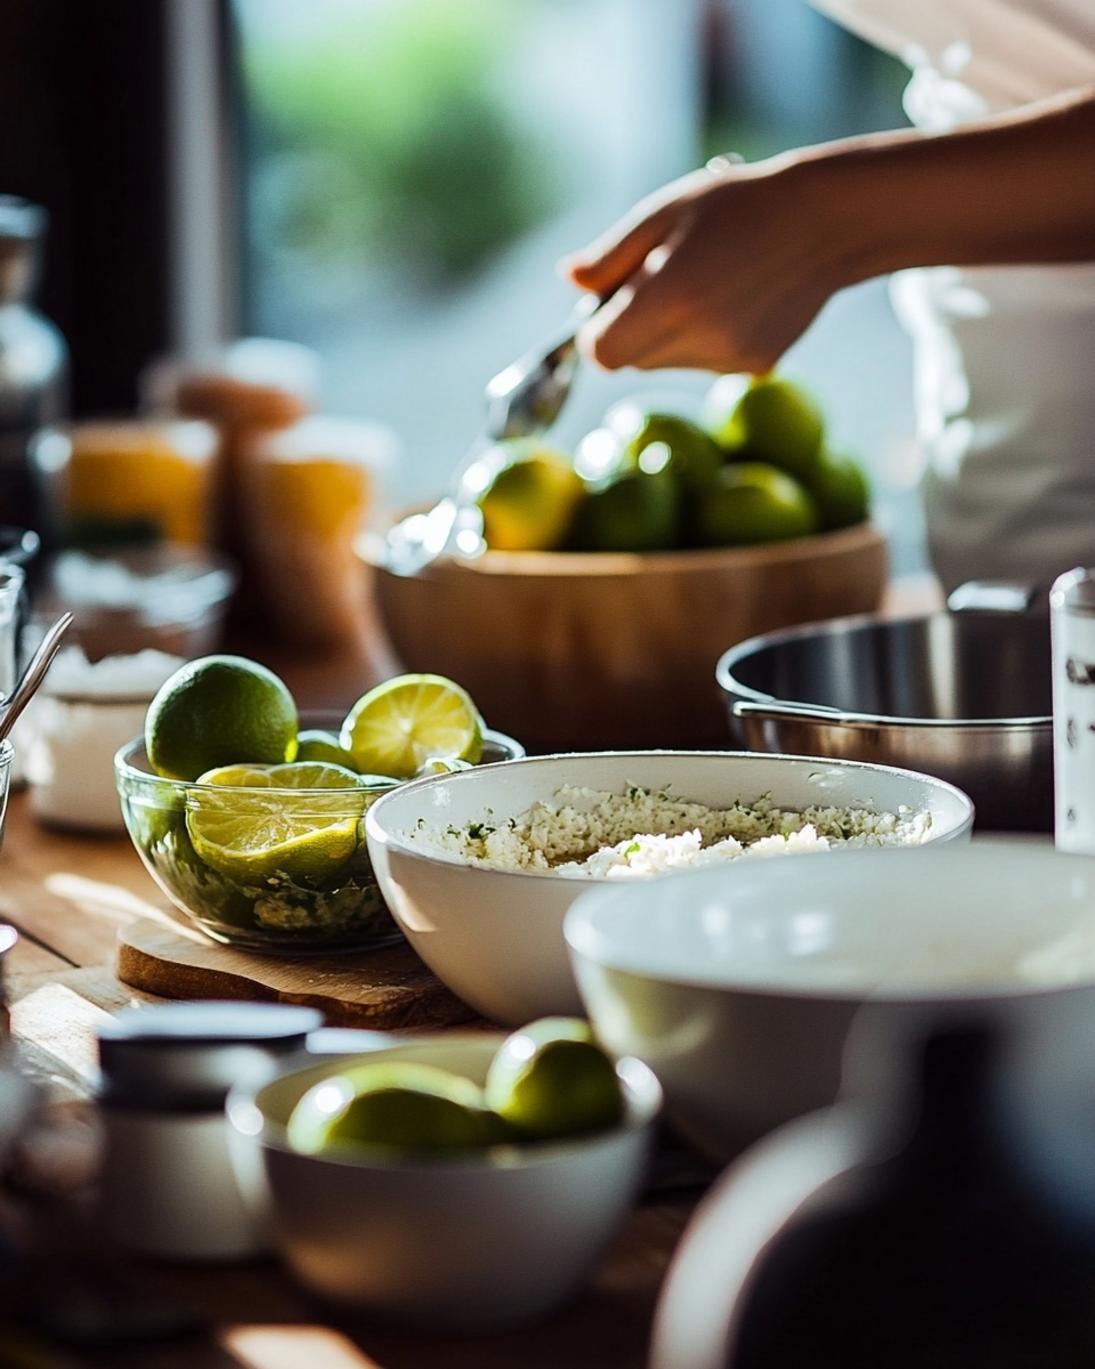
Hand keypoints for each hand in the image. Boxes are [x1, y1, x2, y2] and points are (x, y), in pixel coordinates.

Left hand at [560, 156, 851, 374]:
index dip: (596, 329)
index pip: (601, 353)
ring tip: (710, 277)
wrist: (828, 221)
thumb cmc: (739, 206)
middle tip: (665, 273)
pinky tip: (738, 295)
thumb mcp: (664, 213)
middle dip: (632, 324)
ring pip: (667, 361)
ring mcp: (730, 360)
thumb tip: (569, 279)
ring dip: (670, 329)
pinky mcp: (756, 367)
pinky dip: (707, 336)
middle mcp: (698, 340)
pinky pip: (706, 361)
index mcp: (669, 300)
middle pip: (631, 359)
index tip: (612, 300)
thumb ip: (610, 256)